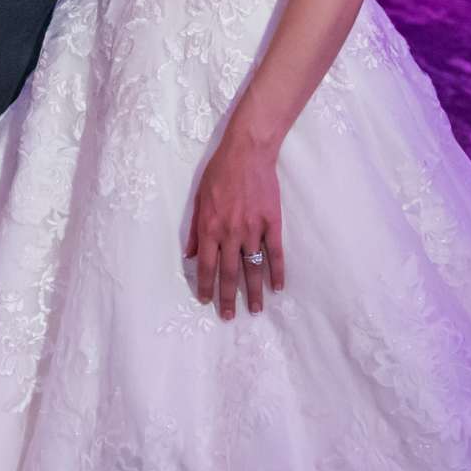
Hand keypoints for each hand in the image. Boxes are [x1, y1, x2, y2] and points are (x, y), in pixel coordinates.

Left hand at [184, 128, 286, 318]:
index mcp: (210, 227)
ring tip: (255, 310)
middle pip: (229, 273)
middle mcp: (230, 233)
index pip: (207, 265)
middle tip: (228, 317)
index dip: (207, 286)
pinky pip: (275, 253)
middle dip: (228, 298)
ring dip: (254, 292)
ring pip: (253, 268)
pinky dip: (277, 272)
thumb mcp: (199, 199)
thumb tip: (192, 255)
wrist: (247, 153)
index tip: (207, 301)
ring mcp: (253, 229)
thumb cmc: (220, 173)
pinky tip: (277, 287)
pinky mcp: (272, 223)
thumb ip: (196, 229)